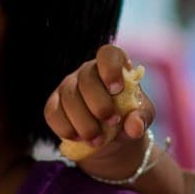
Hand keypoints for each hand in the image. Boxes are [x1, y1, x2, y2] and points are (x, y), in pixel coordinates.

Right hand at [45, 44, 153, 164]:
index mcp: (113, 66)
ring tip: (98, 140)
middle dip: (99, 105)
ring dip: (84, 122)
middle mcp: (88, 71)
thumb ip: (141, 119)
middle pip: (87, 79)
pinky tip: (79, 139)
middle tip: (112, 122)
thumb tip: (135, 127)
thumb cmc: (128, 118)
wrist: (111, 137)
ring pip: (69, 98)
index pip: (108, 54)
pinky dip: (66, 128)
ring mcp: (68, 86)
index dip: (111, 68)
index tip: (117, 89)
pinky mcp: (54, 104)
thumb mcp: (142, 118)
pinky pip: (52, 112)